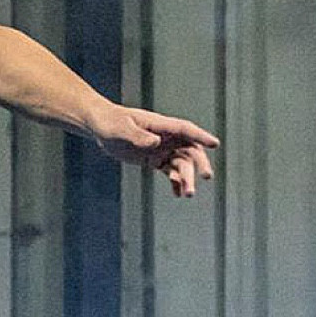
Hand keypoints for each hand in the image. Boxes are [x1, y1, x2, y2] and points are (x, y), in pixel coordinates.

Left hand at [90, 105, 219, 197]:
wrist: (100, 127)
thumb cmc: (110, 122)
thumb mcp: (121, 128)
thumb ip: (138, 136)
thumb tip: (156, 142)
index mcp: (160, 124)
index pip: (185, 129)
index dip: (200, 136)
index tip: (215, 144)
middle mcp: (165, 137)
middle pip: (190, 149)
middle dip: (199, 163)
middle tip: (206, 176)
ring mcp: (162, 148)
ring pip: (181, 164)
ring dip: (187, 178)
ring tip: (188, 194)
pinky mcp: (155, 159)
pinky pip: (170, 172)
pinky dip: (175, 182)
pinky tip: (178, 194)